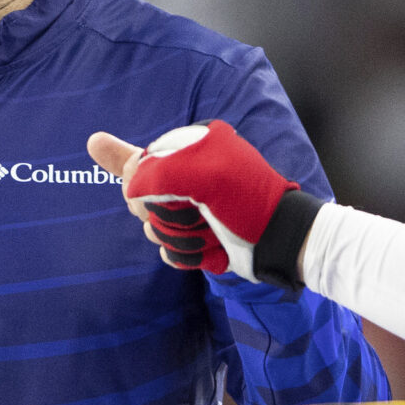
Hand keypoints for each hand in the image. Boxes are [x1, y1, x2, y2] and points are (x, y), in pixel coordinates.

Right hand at [87, 122, 311, 285]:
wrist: (278, 241)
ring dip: (177, 236)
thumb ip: (155, 173)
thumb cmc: (246, 202)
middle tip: (190, 212)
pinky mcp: (197, 237)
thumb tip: (126, 188)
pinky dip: (185, 254)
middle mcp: (188, 176)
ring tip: (206, 232)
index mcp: (189, 150)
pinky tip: (206, 249)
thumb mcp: (203, 176)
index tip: (147, 193)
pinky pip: (169, 249)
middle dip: (160, 213)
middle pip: (141, 198)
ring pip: (154, 227)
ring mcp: (192, 208)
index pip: (138, 164)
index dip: (138, 183)